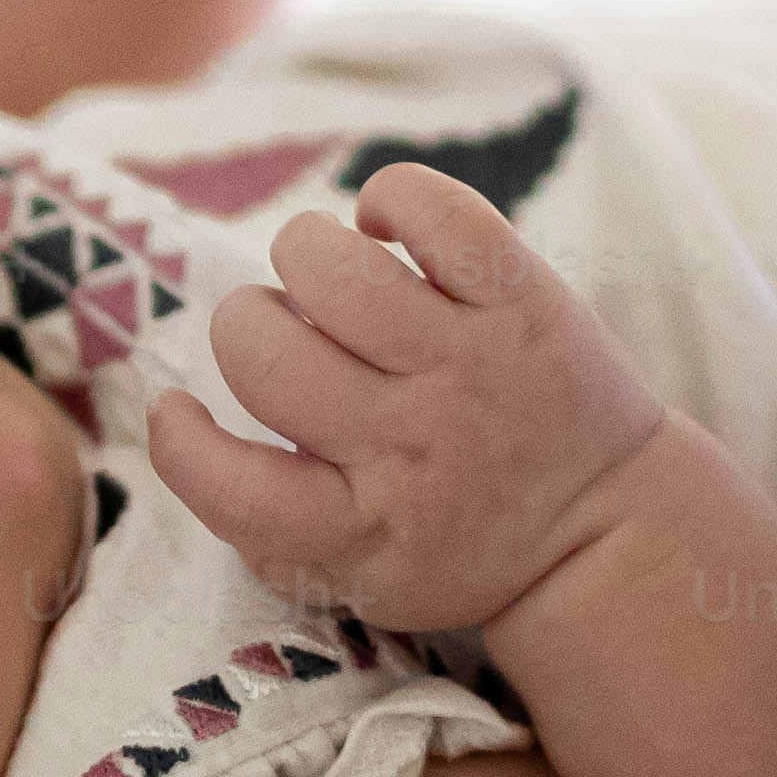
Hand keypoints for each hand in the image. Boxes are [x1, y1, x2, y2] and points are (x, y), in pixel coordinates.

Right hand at [145, 165, 672, 639]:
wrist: (605, 531)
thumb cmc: (452, 543)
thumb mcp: (353, 576)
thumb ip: (262, 519)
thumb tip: (172, 419)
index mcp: (357, 528)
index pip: (227, 484)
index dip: (181, 440)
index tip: (182, 413)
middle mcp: (407, 444)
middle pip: (262, 353)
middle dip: (249, 328)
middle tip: (291, 340)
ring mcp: (466, 364)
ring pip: (327, 266)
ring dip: (304, 256)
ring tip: (334, 282)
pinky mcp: (520, 299)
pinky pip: (432, 208)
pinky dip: (390, 201)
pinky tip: (390, 235)